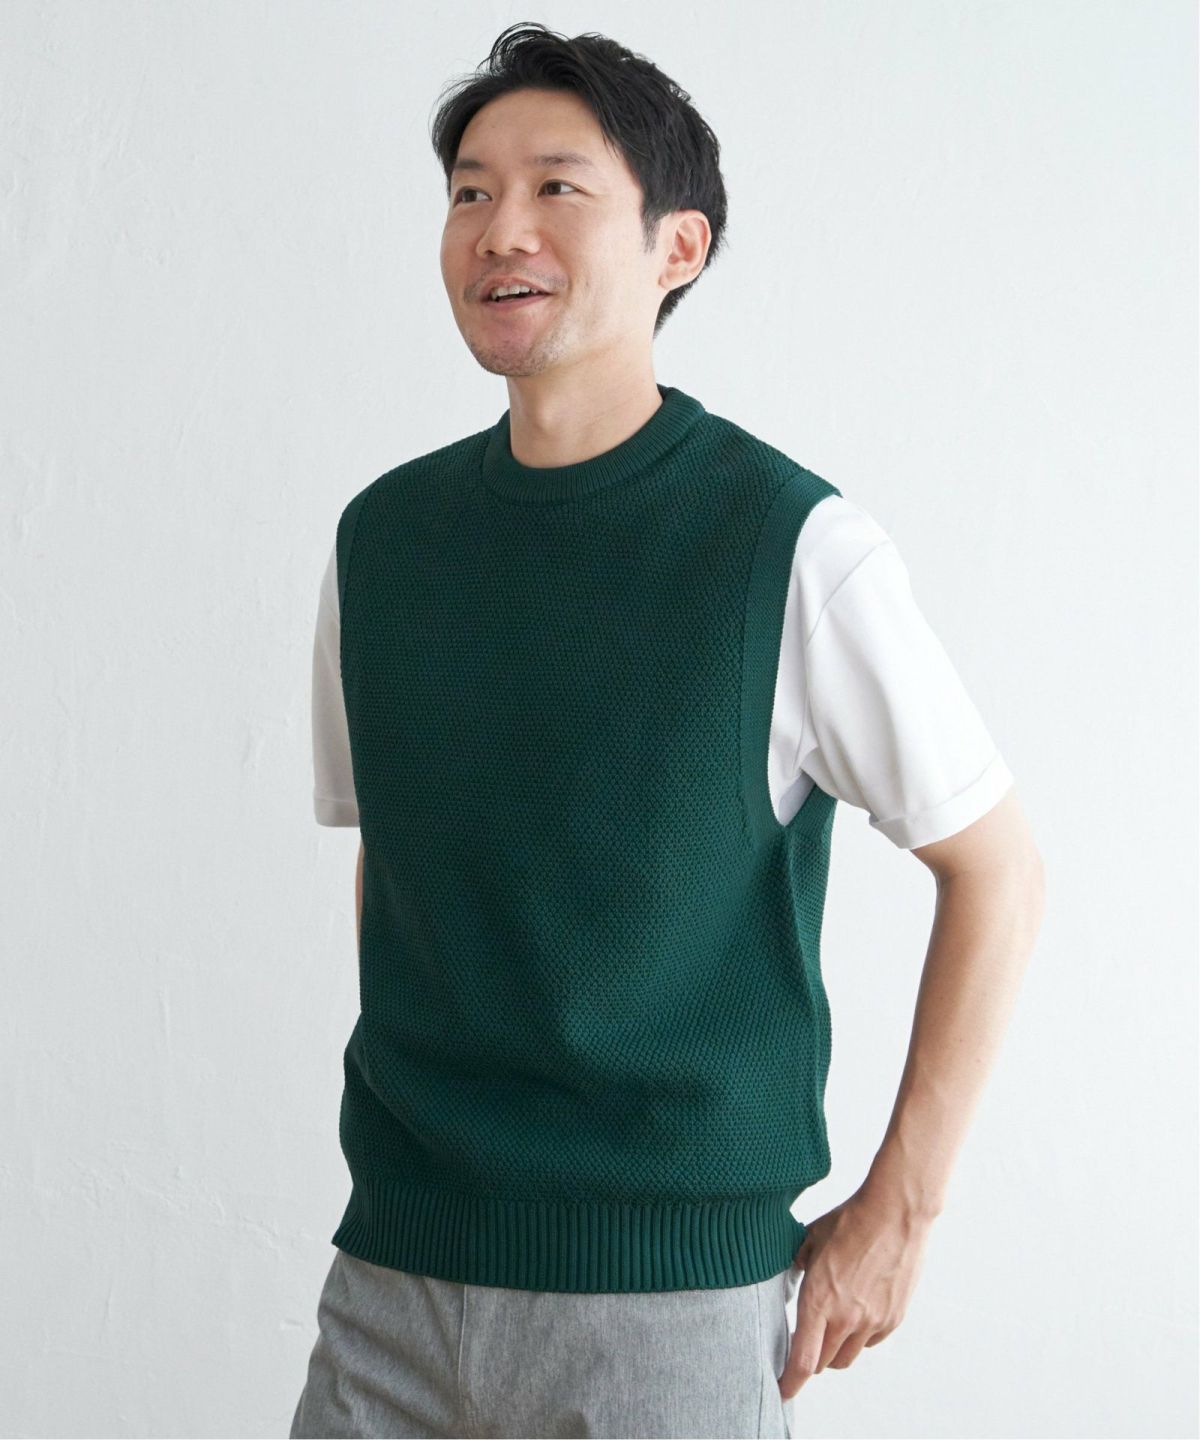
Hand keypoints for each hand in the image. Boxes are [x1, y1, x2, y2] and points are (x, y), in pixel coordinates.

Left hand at [778, 1184, 934, 1399]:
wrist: (895, 1212)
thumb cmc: (851, 1220)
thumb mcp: (812, 1238)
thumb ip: (799, 1262)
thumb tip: (794, 1270)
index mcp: (818, 1300)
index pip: (803, 1360)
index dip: (790, 1382)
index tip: (782, 1391)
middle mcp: (845, 1318)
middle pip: (824, 1362)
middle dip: (811, 1358)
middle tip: (806, 1343)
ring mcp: (872, 1321)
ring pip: (848, 1356)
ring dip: (836, 1349)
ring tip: (833, 1322)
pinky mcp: (893, 1318)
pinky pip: (870, 1341)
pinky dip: (860, 1335)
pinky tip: (858, 1310)